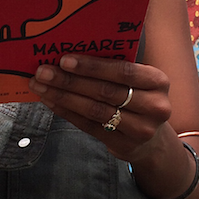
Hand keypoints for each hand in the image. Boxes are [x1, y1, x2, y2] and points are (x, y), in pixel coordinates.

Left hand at [28, 54, 170, 162]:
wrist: (153, 139)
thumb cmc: (136, 97)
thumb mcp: (137, 80)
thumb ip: (114, 67)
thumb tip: (69, 52)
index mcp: (157, 81)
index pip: (123, 71)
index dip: (92, 66)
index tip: (64, 60)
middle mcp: (155, 106)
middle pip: (104, 91)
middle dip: (69, 80)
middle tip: (43, 71)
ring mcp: (141, 130)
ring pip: (95, 110)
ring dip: (63, 97)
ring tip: (40, 86)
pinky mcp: (125, 145)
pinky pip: (89, 126)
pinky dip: (66, 112)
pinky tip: (50, 101)